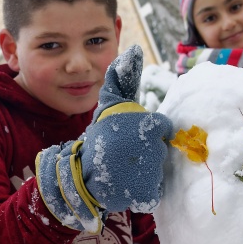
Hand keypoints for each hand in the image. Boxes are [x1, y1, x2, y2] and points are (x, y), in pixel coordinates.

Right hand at [36, 45, 171, 232]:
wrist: (80, 175)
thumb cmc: (100, 138)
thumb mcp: (110, 106)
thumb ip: (122, 78)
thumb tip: (134, 49)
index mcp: (147, 126)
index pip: (162, 127)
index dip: (147, 131)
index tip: (129, 136)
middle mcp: (152, 149)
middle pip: (161, 148)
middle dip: (145, 150)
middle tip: (125, 153)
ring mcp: (150, 173)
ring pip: (158, 169)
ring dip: (144, 169)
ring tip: (124, 168)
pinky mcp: (146, 194)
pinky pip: (154, 191)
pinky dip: (143, 191)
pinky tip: (127, 184)